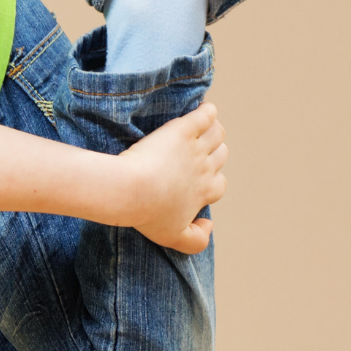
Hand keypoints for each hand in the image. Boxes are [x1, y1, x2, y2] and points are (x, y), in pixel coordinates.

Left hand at [121, 102, 228, 253]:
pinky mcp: (183, 130)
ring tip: (199, 129)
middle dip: (212, 154)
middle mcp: (205, 169)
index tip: (195, 180)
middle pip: (221, 156)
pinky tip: (202, 110)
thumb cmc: (147, 214)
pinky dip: (207, 111)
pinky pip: (206, 115)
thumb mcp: (172, 238)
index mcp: (204, 191)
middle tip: (193, 152)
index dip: (211, 182)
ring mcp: (195, 148)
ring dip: (212, 131)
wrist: (130, 190)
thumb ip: (197, 240)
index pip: (219, 185)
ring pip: (217, 134)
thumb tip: (211, 225)